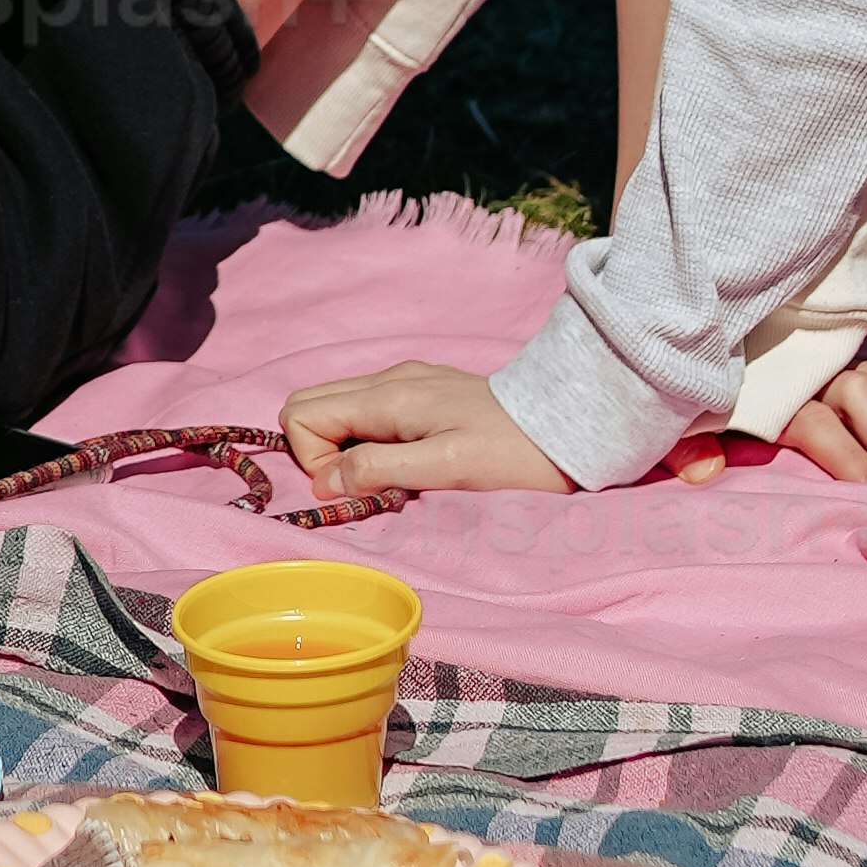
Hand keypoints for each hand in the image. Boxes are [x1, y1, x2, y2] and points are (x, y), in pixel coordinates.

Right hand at [280, 361, 575, 503]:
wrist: (564, 424)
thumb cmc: (511, 452)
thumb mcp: (446, 467)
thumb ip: (383, 468)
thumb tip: (329, 481)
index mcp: (389, 396)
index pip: (302, 414)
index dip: (314, 460)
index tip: (356, 487)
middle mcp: (389, 379)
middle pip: (309, 404)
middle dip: (318, 452)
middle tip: (364, 483)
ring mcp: (405, 381)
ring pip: (336, 407)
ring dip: (343, 448)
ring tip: (387, 476)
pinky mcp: (422, 392)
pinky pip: (366, 411)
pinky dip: (366, 439)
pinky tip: (405, 459)